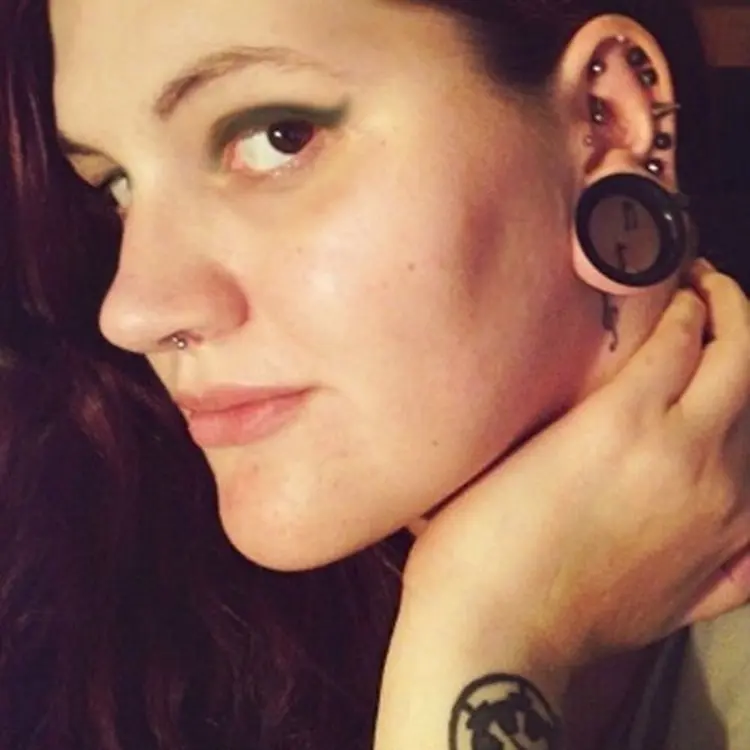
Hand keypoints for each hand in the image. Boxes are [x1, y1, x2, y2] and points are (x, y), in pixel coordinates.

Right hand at [402, 261, 749, 667]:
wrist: (496, 640)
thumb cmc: (474, 543)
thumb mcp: (505, 454)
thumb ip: (558, 409)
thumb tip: (580, 374)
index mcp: (625, 422)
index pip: (682, 335)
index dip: (685, 298)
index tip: (677, 280)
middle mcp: (686, 460)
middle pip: (743, 364)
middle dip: (734, 315)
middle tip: (715, 297)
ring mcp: (713, 520)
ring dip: (746, 386)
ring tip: (723, 370)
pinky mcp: (714, 572)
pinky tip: (740, 478)